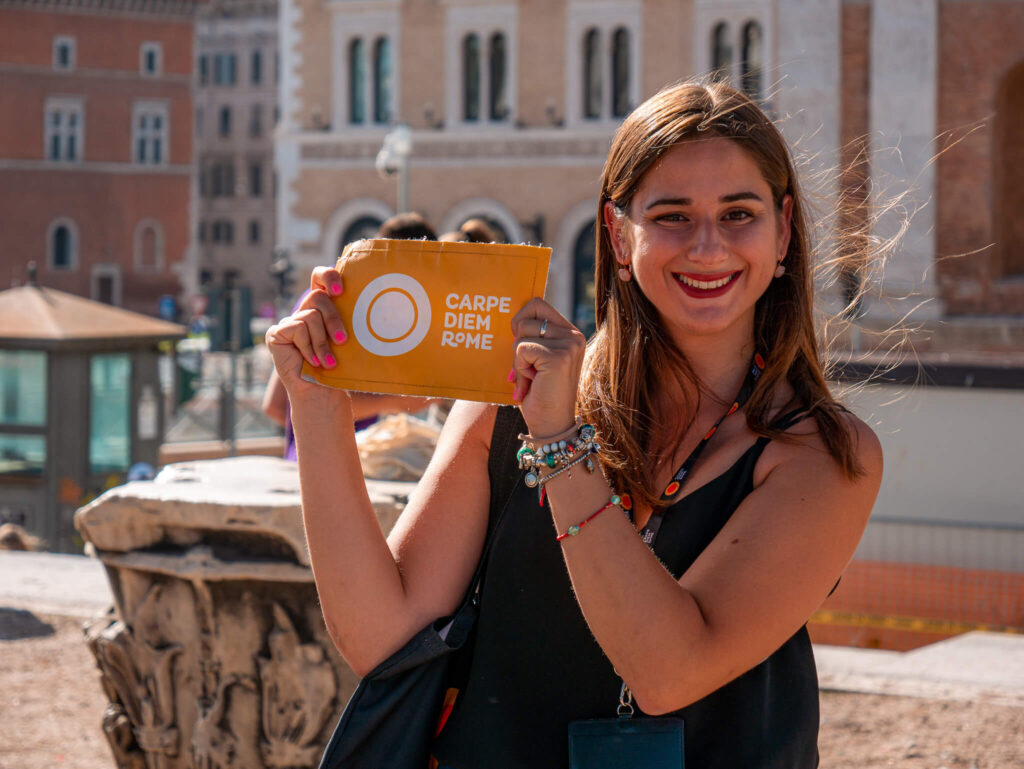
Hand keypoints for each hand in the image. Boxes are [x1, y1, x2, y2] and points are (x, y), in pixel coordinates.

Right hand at [265, 266, 348, 399]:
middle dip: (333, 319)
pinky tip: (312, 362)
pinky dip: (309, 347)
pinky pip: (297, 328)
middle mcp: (305, 312)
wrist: (323, 395)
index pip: (320, 277)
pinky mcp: (276, 333)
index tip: (340, 290)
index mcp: (323, 309)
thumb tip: (376, 308)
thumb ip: (351, 321)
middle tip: (342, 341)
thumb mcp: (349, 341)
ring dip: (322, 343)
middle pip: (318, 296)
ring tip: (327, 362)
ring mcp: (289, 322)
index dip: (328, 276)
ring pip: (311, 316)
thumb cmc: (340, 369)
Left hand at [510, 298, 586, 435]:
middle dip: (517, 339)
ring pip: (522, 332)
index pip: (537, 304)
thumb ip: (530, 337)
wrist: (551, 425)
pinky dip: (520, 368)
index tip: (524, 349)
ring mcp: (568, 344)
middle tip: (527, 365)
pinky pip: (521, 349)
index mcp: (570, 332)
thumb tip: (510, 320)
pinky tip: (532, 383)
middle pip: (527, 314)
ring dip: (518, 358)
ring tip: (532, 377)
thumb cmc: (539, 393)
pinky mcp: (557, 357)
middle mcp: (573, 335)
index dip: (521, 322)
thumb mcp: (535, 359)